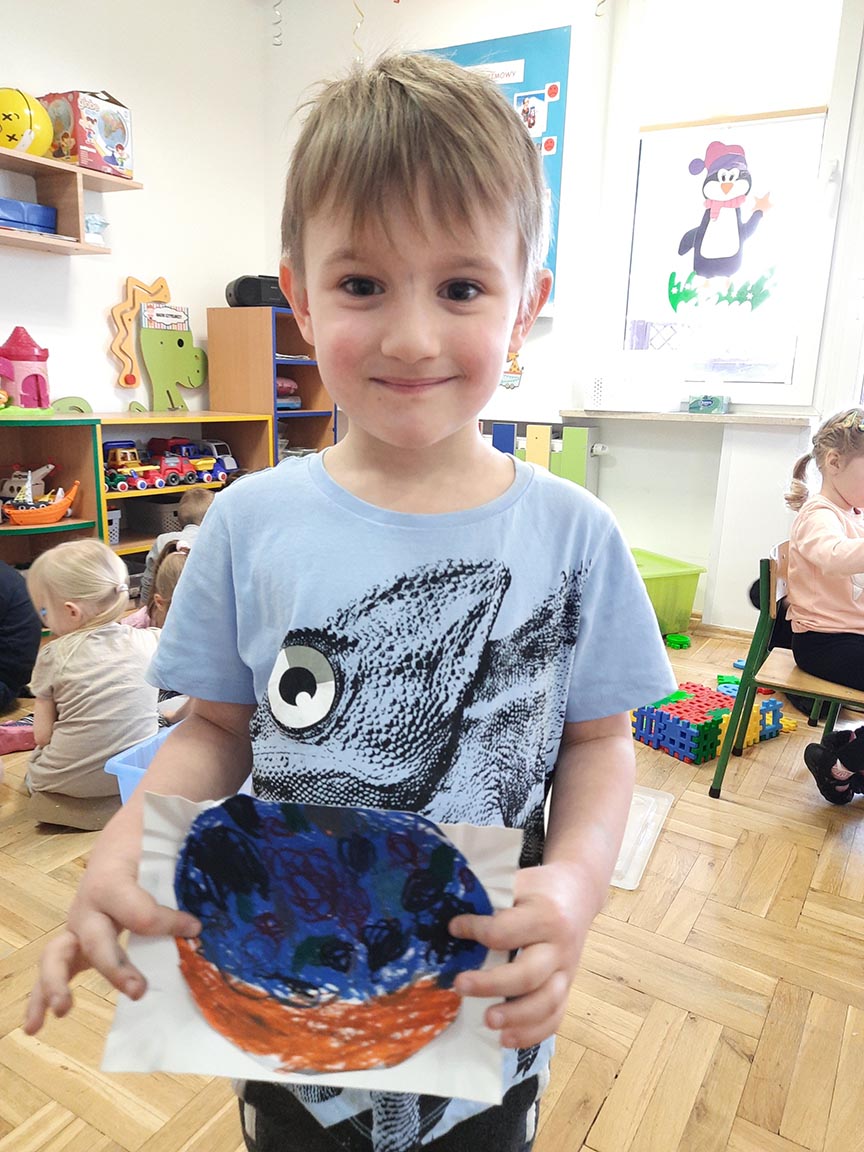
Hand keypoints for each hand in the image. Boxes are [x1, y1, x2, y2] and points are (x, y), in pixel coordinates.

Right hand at [24, 838, 199, 1035]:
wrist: (121, 839)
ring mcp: (79, 925)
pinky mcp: (77, 942)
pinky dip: (41, 997)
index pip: (139, 911)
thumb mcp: (165, 844)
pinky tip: (36, 1025)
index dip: (168, 923)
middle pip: (95, 939)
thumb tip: (210, 886)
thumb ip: (187, 864)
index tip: (195, 927)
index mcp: (112, 880)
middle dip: (114, 967)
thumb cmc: (146, 840)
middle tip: (139, 990)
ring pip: (57, 955)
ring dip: (57, 984)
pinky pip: (55, 969)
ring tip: (63, 1010)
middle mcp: (89, 905)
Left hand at [450, 860, 591, 1048]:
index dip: (476, 930)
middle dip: (492, 984)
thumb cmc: (539, 890)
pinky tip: (506, 1040)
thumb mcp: (518, 884)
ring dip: (515, 1018)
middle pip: (528, 975)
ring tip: (487, 1021)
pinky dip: (532, 1033)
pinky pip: (555, 1018)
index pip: (507, 931)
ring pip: (546, 1003)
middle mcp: (560, 947)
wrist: (578, 893)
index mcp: (545, 915)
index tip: (453, 928)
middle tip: (459, 986)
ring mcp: (567, 972)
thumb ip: (491, 900)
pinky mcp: (568, 989)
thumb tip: (446, 917)